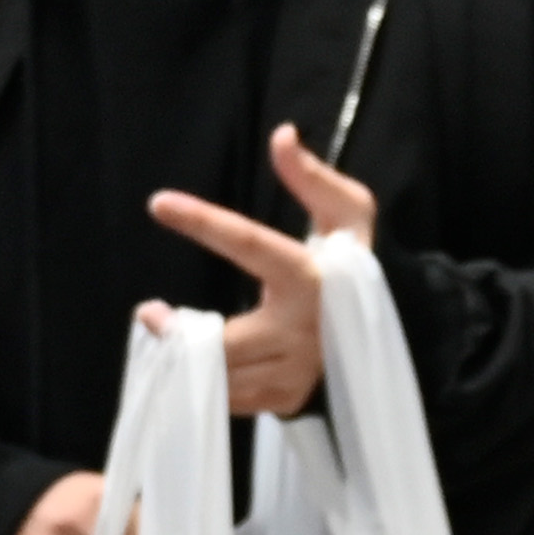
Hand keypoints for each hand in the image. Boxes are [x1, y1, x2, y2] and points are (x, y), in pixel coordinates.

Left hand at [141, 126, 377, 418]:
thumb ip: (312, 177)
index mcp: (312, 278)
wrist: (384, 332)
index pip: (250, 243)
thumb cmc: (353, 264)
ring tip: (165, 332)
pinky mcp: (284, 399)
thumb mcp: (348, 214)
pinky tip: (190, 360)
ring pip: (222, 376)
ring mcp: (294, 372)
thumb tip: (282, 135)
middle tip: (149, 313)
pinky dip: (202, 381)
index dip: (204, 221)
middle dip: (179, 332)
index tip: (159, 203)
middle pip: (224, 341)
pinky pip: (229, 398)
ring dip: (183, 357)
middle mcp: (302, 332)